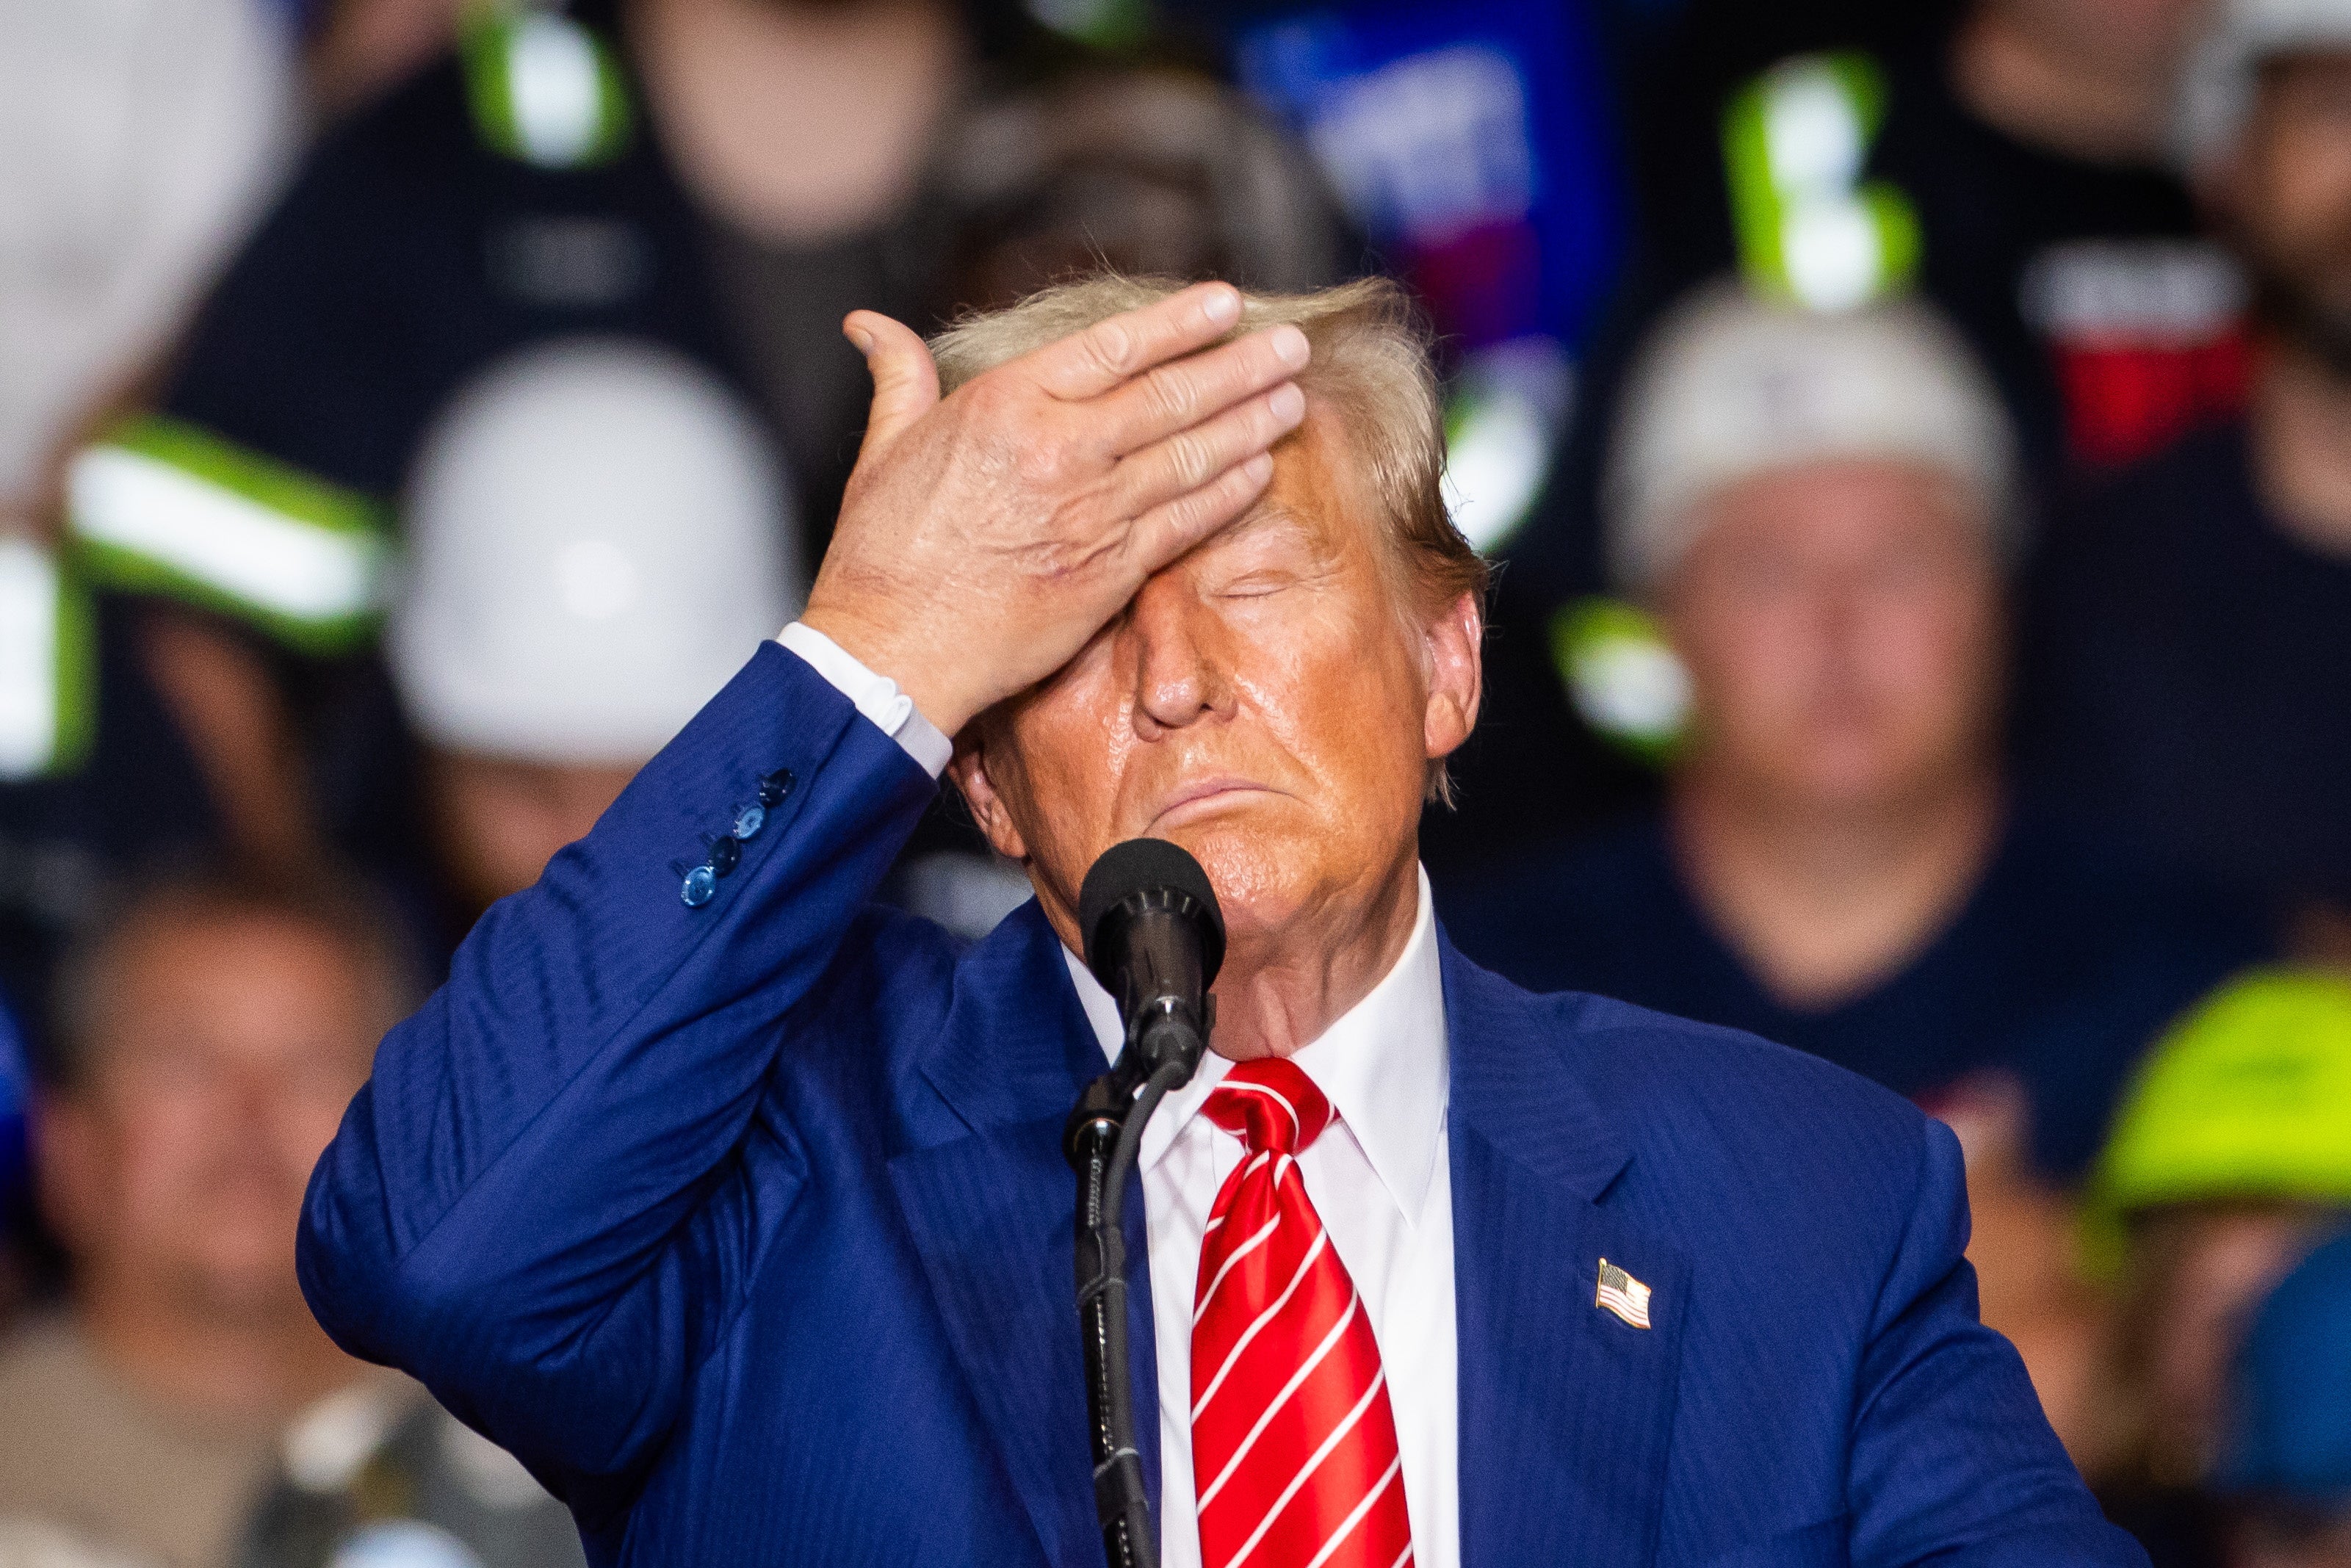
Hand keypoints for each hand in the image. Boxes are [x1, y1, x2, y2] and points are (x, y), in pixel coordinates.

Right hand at [799, 282, 1309, 734]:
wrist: (893, 650)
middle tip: (1289, 346)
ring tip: (1292, 397)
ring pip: (1192, 456)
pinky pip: (1187, 522)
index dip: (1180, 323)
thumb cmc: (881, 552)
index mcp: (1006, 404)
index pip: (1115, 347)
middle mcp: (1060, 450)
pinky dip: (1229, 492)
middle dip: (1242, 367)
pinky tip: (1261, 469)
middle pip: (1172, 396)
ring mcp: (1092, 513)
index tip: (1228, 303)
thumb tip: (869, 324)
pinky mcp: (1111, 572)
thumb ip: (899, 376)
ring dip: (1251, 423)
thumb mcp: (884, 446)